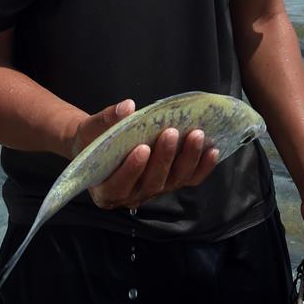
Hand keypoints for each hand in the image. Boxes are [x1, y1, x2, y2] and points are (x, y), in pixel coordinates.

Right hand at [71, 99, 219, 210]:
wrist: (101, 145)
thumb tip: (127, 107)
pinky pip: (189, 179)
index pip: (119, 185)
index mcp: (106, 189)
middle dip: (164, 158)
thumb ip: (106, 120)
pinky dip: (202, 167)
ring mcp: (153, 190)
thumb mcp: (91, 129)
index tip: (142, 148)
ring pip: (173, 181)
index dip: (131, 169)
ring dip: (187, 159)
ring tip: (196, 135)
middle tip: (170, 133)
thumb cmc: (93, 139)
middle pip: (151, 183)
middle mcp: (131, 196)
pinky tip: (212, 149)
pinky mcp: (170, 182)